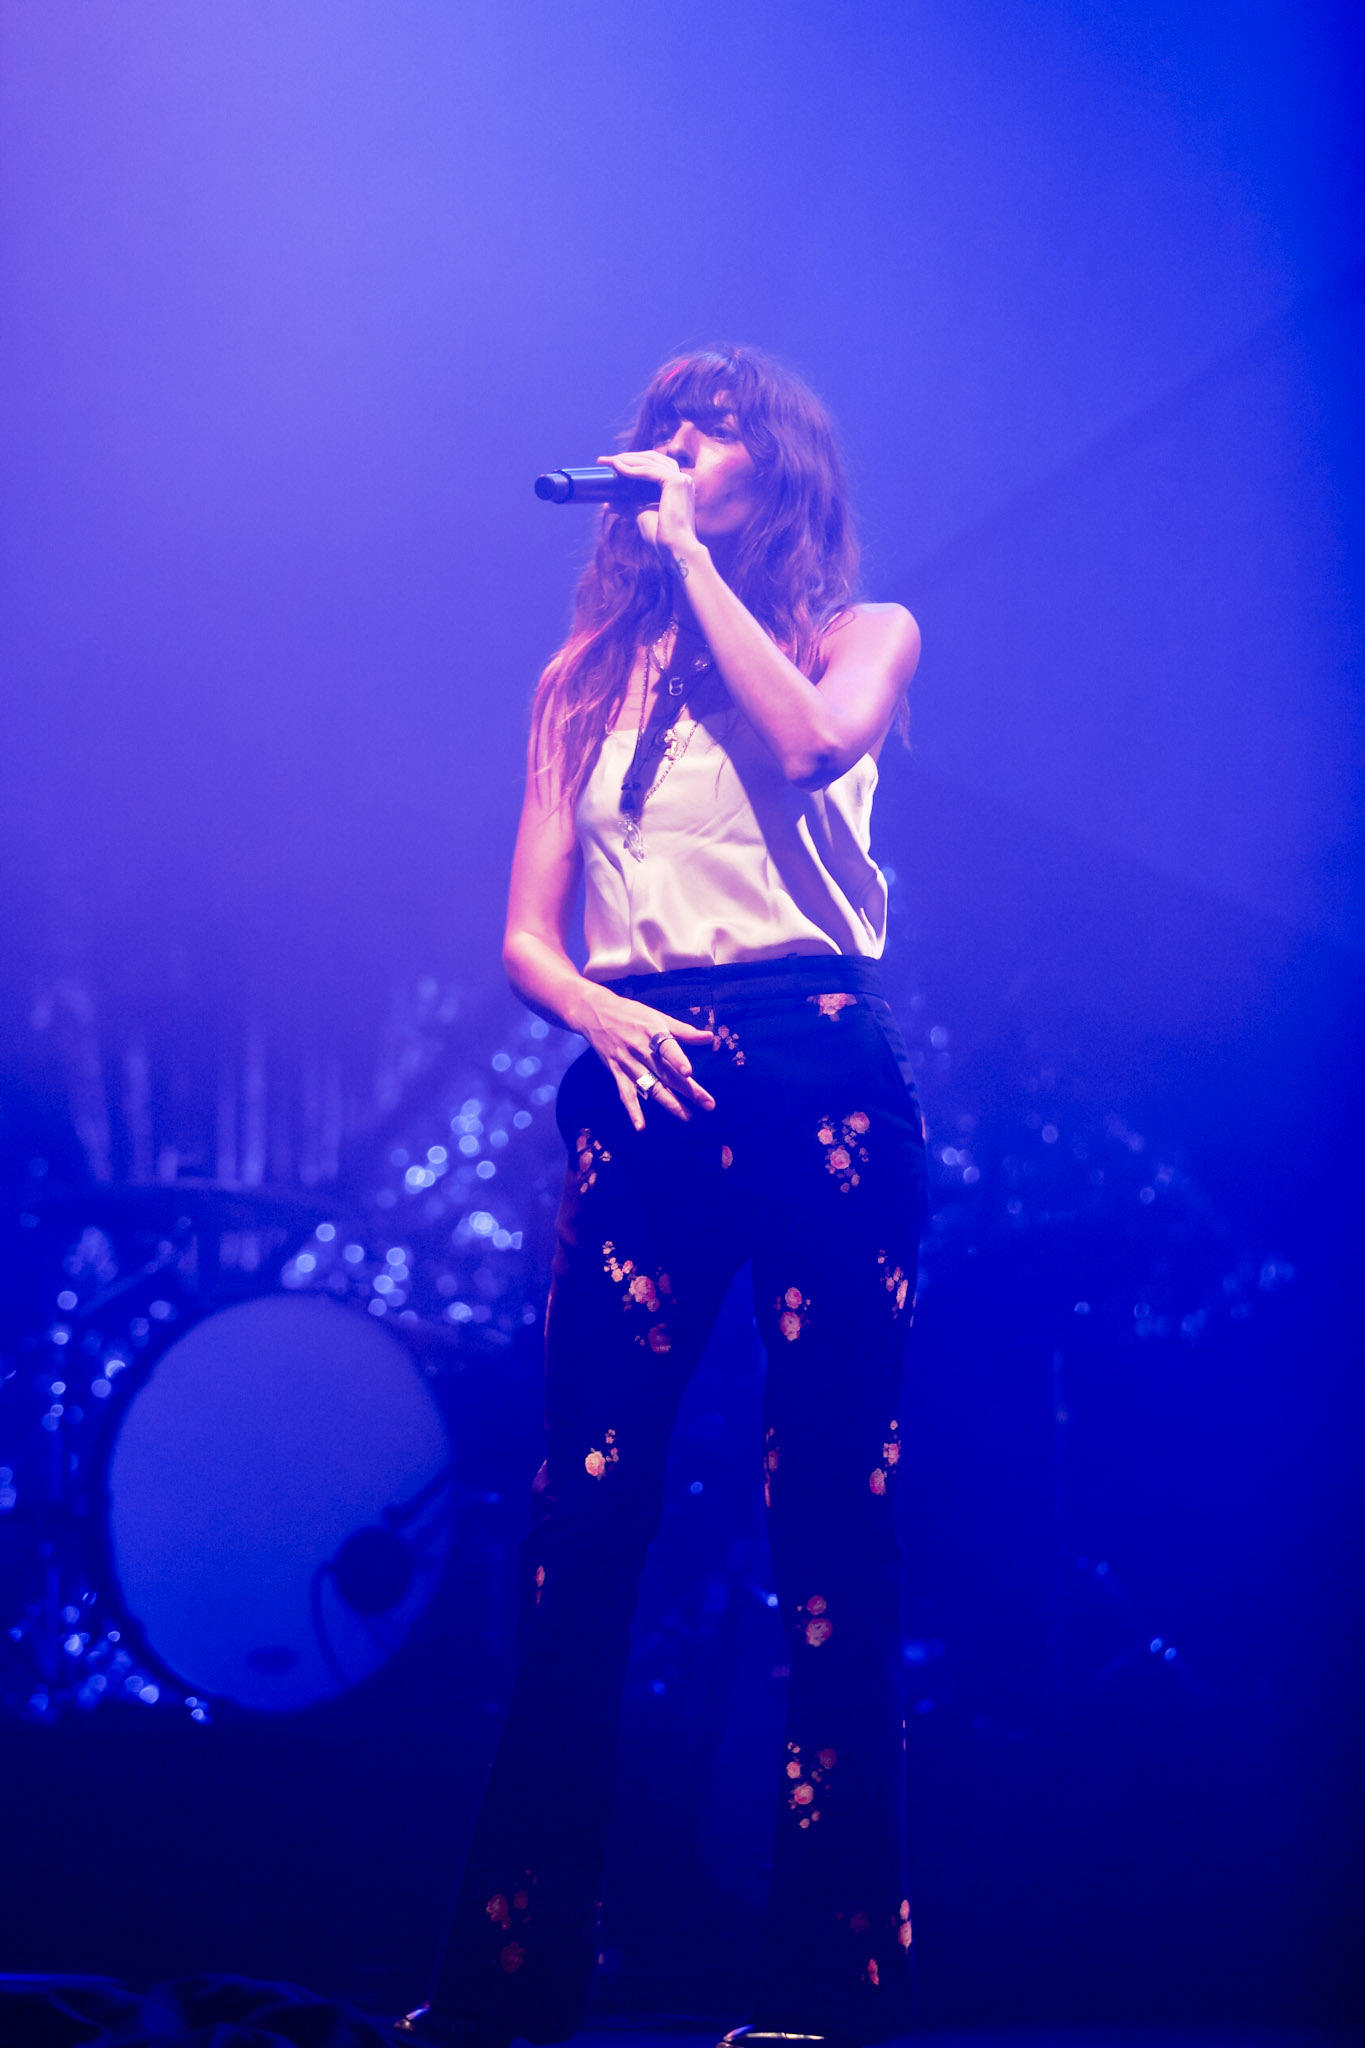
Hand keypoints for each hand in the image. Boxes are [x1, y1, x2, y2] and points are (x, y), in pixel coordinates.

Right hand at [577, 985, 714, 1130]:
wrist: (594, 1013)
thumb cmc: (631, 1014)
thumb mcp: (657, 1016)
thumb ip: (684, 1030)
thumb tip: (710, 1037)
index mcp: (652, 1032)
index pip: (666, 1047)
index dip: (677, 1059)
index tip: (688, 1072)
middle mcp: (640, 1049)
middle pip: (665, 1072)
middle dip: (687, 1089)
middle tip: (708, 1104)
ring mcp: (627, 1063)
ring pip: (650, 1086)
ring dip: (669, 1102)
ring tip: (687, 1116)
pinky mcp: (616, 1072)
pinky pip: (625, 1093)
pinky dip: (633, 1110)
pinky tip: (641, 1126)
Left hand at [596, 449, 700, 570]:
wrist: (674, 550)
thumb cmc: (661, 537)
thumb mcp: (640, 515)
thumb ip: (628, 505)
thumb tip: (609, 503)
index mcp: (677, 485)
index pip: (654, 465)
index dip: (632, 461)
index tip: (611, 464)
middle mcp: (682, 479)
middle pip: (652, 458)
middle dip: (627, 457)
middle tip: (604, 460)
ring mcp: (681, 478)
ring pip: (649, 461)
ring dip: (626, 459)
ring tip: (608, 462)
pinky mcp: (675, 481)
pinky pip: (648, 471)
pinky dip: (631, 468)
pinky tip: (616, 468)